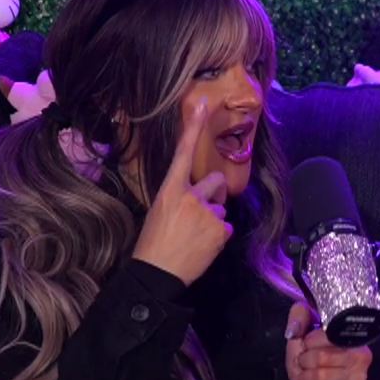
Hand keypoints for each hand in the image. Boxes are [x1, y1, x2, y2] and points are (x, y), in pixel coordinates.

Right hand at [132, 97, 232, 284]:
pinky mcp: (220, 230)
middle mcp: (190, 196)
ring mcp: (207, 213)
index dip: (193, 128)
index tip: (203, 104)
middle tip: (200, 214)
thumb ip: (179, 198)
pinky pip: (226, 228)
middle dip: (214, 195)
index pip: (182, 153)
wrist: (156, 274)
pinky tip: (202, 247)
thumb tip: (197, 197)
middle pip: (215, 183)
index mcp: (170, 190)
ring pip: (221, 209)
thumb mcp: (159, 212)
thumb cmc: (153, 244)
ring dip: (213, 220)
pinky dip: (218, 237)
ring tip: (194, 237)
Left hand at [285, 304, 371, 379]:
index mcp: (352, 335)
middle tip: (302, 364)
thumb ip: (299, 318)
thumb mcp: (304, 333)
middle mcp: (361, 355)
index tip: (306, 346)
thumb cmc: (314, 358)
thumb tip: (294, 330)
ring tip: (301, 378)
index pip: (326, 335)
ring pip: (319, 377)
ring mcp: (358, 377)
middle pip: (320, 357)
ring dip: (303, 379)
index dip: (308, 342)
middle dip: (303, 362)